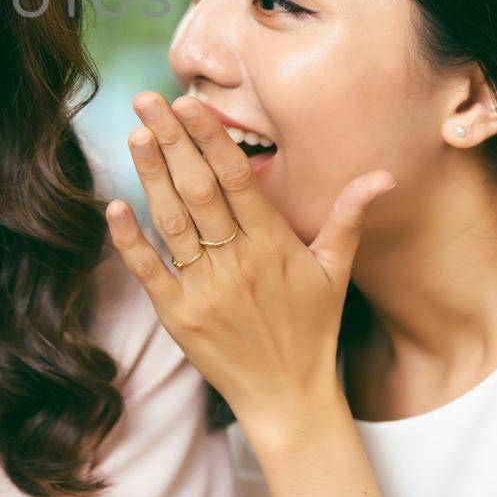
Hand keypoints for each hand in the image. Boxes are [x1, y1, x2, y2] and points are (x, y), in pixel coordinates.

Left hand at [105, 92, 392, 444]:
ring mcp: (205, 290)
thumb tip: (382, 176)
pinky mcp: (179, 317)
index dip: (210, 138)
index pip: (236, 179)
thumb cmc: (312, 328)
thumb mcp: (334, 271)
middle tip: (146, 99)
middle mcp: (237, 263)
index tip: (189, 103)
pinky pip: (150, 272)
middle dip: (173, 141)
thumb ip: (347, 218)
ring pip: (172, 223)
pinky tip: (115, 206)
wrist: (290, 398)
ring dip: (151, 176)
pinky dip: (130, 240)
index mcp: (272, 245)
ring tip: (136, 135)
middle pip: (199, 191)